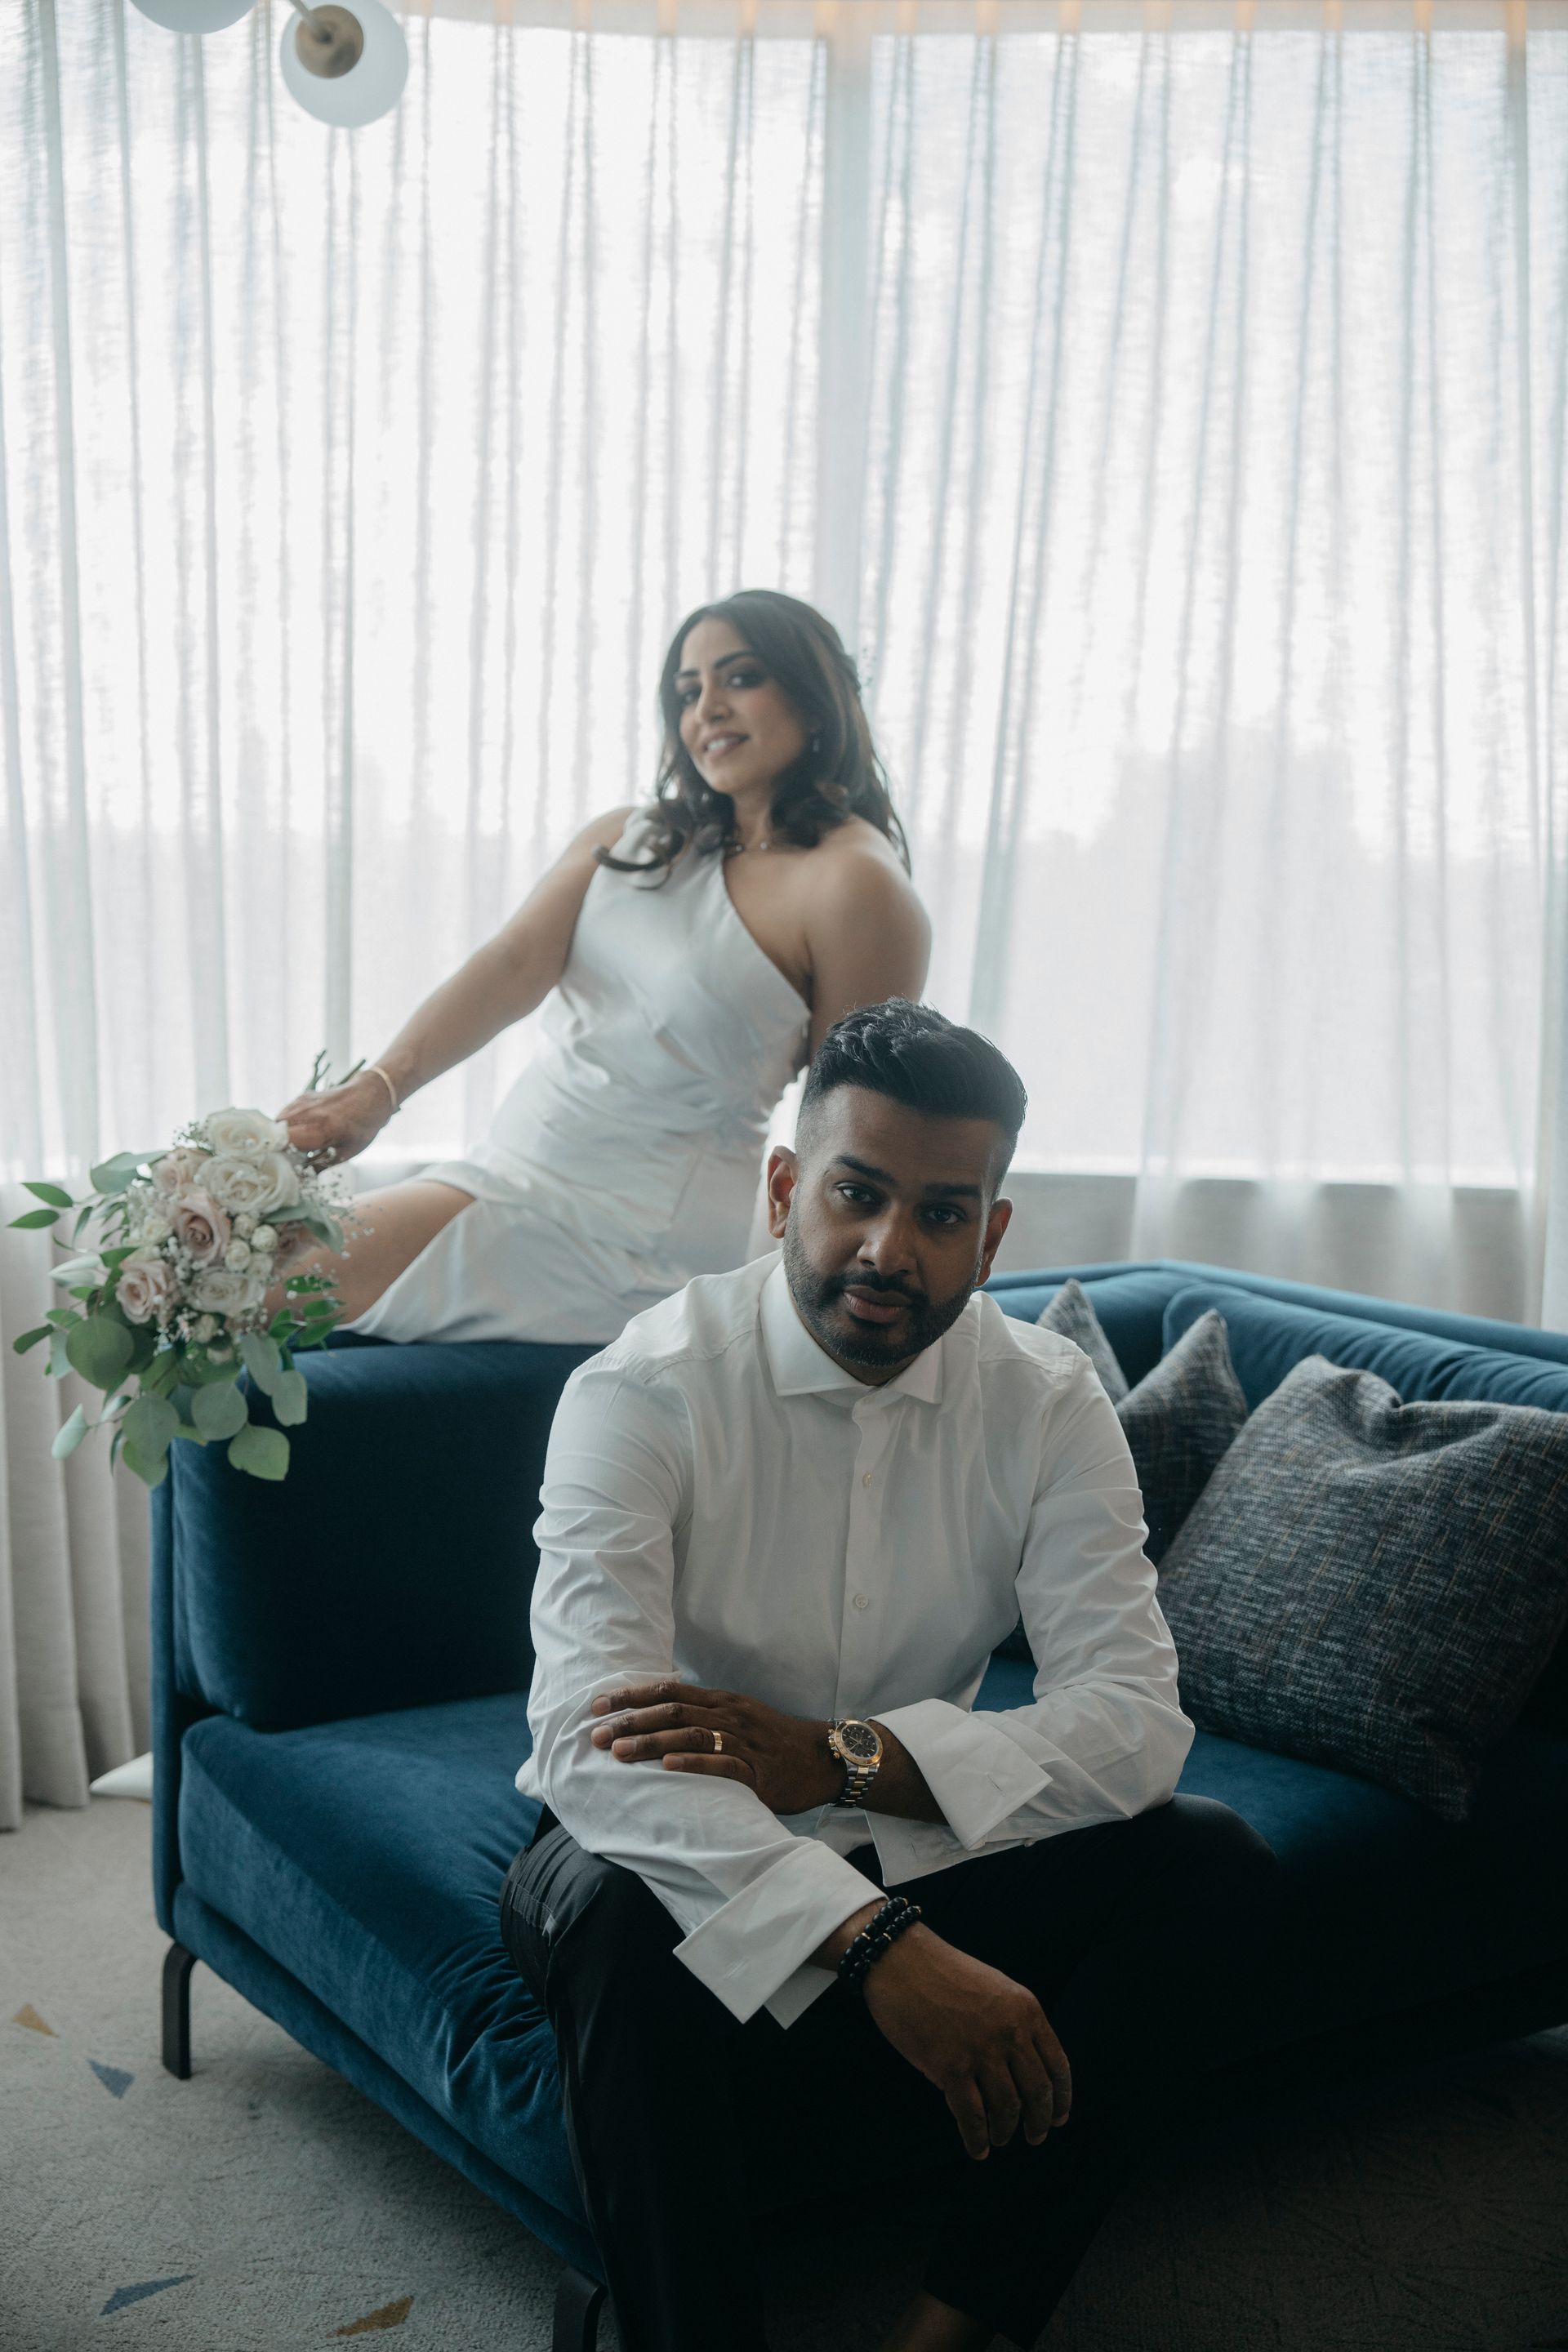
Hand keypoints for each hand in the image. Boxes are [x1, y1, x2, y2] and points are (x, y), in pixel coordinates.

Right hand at [275, 1073, 392, 1167]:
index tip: (279, 1165)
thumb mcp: (345, 1153)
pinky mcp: (301, 1097)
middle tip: (286, 1158)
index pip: (282, 1142)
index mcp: (319, 1129)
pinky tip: (299, 1131)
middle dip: (277, 1147)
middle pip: (275, 1132)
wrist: (370, 1096)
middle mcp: (306, 1113)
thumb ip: (320, 1166)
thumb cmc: (362, 1127)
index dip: (277, 1155)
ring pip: (277, 1122)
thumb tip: (301, 1181)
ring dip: (280, 1135)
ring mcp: (302, 1102)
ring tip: (294, 1145)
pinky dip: (286, 1125)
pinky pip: (285, 1113)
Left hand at [589, 1678, 840, 1814]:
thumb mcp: (738, 1716)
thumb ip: (702, 1714)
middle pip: (672, 1712)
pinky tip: (669, 1768)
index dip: (631, 1697)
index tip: (597, 1705)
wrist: (821, 1758)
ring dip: (651, 1744)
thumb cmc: (772, 1739)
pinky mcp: (756, 1771)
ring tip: (619, 1753)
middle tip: (596, 1734)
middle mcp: (728, 1716)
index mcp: (721, 1700)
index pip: (668, 1692)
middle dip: (631, 1722)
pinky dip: (694, 1764)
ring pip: (690, 1736)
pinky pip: (722, 1764)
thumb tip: (656, 1714)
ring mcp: (743, 1742)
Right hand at [858, 1926, 1072, 2160]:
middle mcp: (1010, 2032)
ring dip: (1005, 2131)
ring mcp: (981, 2051)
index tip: (1059, 2117)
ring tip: (1000, 2139)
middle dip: (1039, 2121)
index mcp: (1026, 2010)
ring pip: (1007, 2109)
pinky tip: (977, 2148)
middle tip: (1034, 2137)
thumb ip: (1015, 2023)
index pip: (1058, 2066)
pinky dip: (977, 2139)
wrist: (899, 1958)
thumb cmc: (943, 1972)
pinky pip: (972, 2116)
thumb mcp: (995, 1988)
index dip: (1062, 2099)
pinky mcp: (950, 2067)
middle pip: (1037, 2093)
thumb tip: (1025, 2067)